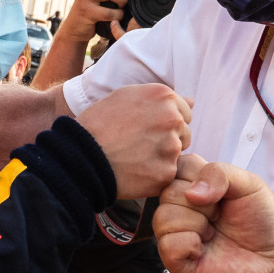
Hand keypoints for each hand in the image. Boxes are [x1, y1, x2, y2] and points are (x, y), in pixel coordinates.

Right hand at [76, 84, 190, 198]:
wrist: (80, 155)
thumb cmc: (98, 124)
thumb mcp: (125, 97)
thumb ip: (160, 99)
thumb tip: (192, 101)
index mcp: (163, 96)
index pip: (185, 112)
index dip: (165, 123)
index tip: (147, 129)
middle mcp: (172, 118)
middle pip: (184, 134)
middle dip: (168, 140)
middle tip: (139, 145)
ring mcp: (171, 147)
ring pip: (177, 155)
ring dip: (161, 158)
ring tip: (134, 158)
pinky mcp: (166, 173)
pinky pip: (167, 175)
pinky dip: (154, 176)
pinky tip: (134, 171)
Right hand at [154, 155, 273, 272]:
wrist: (273, 259)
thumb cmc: (260, 221)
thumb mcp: (249, 184)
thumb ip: (220, 173)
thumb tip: (191, 194)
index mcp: (193, 184)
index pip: (177, 166)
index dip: (200, 178)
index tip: (221, 193)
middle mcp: (178, 207)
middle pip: (168, 192)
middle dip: (204, 205)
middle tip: (220, 216)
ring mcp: (174, 233)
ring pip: (163, 217)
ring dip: (197, 224)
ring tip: (213, 233)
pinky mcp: (174, 260)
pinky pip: (167, 244)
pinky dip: (190, 245)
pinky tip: (204, 249)